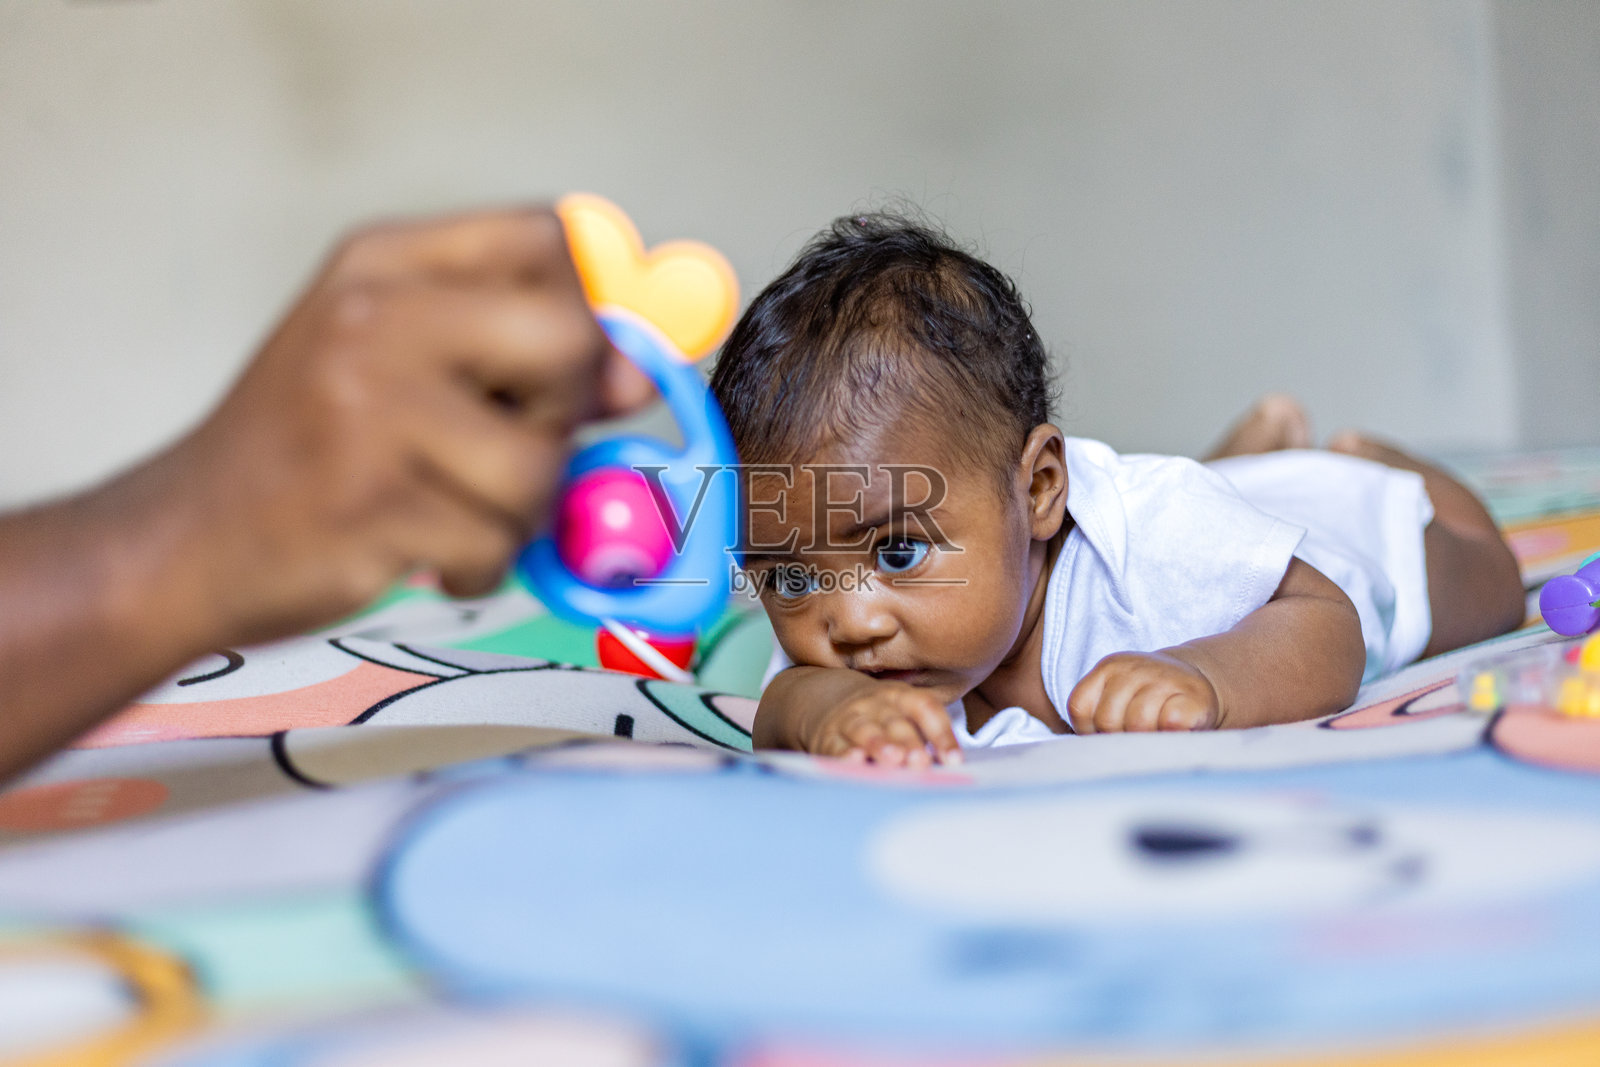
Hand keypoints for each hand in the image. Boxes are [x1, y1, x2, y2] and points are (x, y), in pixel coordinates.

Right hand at [146, 208, 655, 646]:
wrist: (183, 538)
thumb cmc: (306, 449)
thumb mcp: (395, 358)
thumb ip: (521, 351)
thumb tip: (639, 373)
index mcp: (385, 262)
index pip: (546, 235)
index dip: (585, 308)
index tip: (565, 368)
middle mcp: (375, 317)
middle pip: (568, 339)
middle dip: (563, 412)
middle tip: (509, 445)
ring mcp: (368, 408)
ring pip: (540, 464)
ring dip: (517, 510)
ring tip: (453, 508)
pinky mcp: (370, 503)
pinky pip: (497, 543)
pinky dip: (478, 566)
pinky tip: (423, 551)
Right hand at [797, 677, 963, 767]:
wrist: (824, 699)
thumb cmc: (879, 716)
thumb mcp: (902, 712)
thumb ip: (926, 735)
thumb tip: (954, 766)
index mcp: (900, 696)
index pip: (925, 708)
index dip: (941, 733)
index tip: (955, 761)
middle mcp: (875, 704)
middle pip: (895, 722)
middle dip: (909, 742)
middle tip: (922, 762)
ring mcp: (849, 719)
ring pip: (865, 731)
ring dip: (880, 744)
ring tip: (893, 759)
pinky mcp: (826, 738)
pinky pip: (835, 745)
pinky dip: (844, 754)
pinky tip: (855, 760)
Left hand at [1066, 651, 1220, 732]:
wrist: (1196, 687)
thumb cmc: (1148, 703)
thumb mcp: (1116, 697)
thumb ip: (1093, 715)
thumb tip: (1080, 750)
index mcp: (1109, 667)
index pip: (1080, 707)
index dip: (1089, 730)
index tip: (1107, 734)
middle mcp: (1134, 668)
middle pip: (1107, 720)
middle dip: (1117, 739)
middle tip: (1133, 739)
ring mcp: (1166, 679)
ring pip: (1138, 723)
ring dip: (1144, 740)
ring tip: (1153, 737)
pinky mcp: (1194, 697)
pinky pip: (1171, 722)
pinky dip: (1170, 734)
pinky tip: (1174, 732)